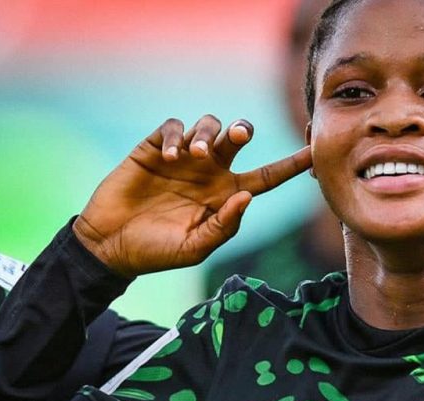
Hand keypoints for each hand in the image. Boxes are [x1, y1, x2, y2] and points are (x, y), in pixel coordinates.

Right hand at [73, 115, 311, 277]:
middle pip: (238, 138)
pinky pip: (172, 127)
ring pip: (208, 125)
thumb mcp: (195, 248)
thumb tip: (246, 198)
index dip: (290, 165)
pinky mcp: (154, 149)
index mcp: (227, 195)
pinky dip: (175, 135)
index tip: (313, 152)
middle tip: (238, 136)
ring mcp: (183, 158)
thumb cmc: (157, 251)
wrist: (110, 246)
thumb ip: (224, 226)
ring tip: (196, 155)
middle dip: (242, 129)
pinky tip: (170, 156)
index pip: (267, 176)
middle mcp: (210, 172)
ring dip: (207, 133)